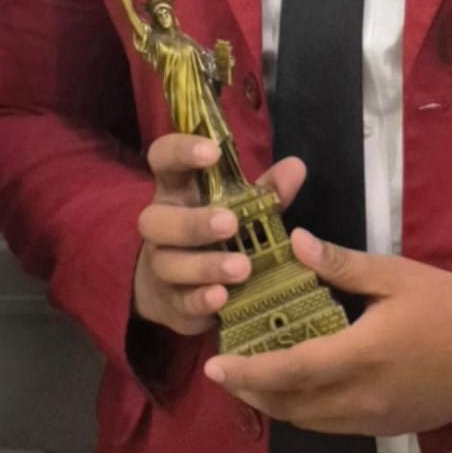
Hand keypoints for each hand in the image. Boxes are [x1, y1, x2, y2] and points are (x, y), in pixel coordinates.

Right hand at [133, 134, 304, 336]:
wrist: (181, 288)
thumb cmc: (218, 233)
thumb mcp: (243, 207)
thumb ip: (267, 190)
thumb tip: (296, 166)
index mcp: (177, 190)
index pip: (163, 158)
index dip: (181, 150)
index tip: (212, 152)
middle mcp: (160, 225)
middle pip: (155, 219)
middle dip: (193, 222)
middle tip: (230, 223)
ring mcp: (160, 265)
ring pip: (168, 263)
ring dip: (205, 265)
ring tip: (242, 268)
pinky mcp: (169, 302)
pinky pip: (179, 302)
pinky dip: (200, 300)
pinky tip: (222, 298)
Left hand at [204, 229, 451, 433]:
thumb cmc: (450, 307)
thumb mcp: (397, 274)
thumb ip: (343, 264)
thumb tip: (295, 242)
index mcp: (359, 356)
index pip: (289, 370)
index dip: (247, 371)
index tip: (214, 364)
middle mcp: (359, 398)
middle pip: (289, 406)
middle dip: (250, 391)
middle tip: (224, 366)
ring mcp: (371, 420)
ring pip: (306, 421)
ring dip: (274, 403)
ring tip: (253, 375)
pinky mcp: (384, 428)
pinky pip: (329, 425)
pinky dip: (303, 410)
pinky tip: (299, 385)